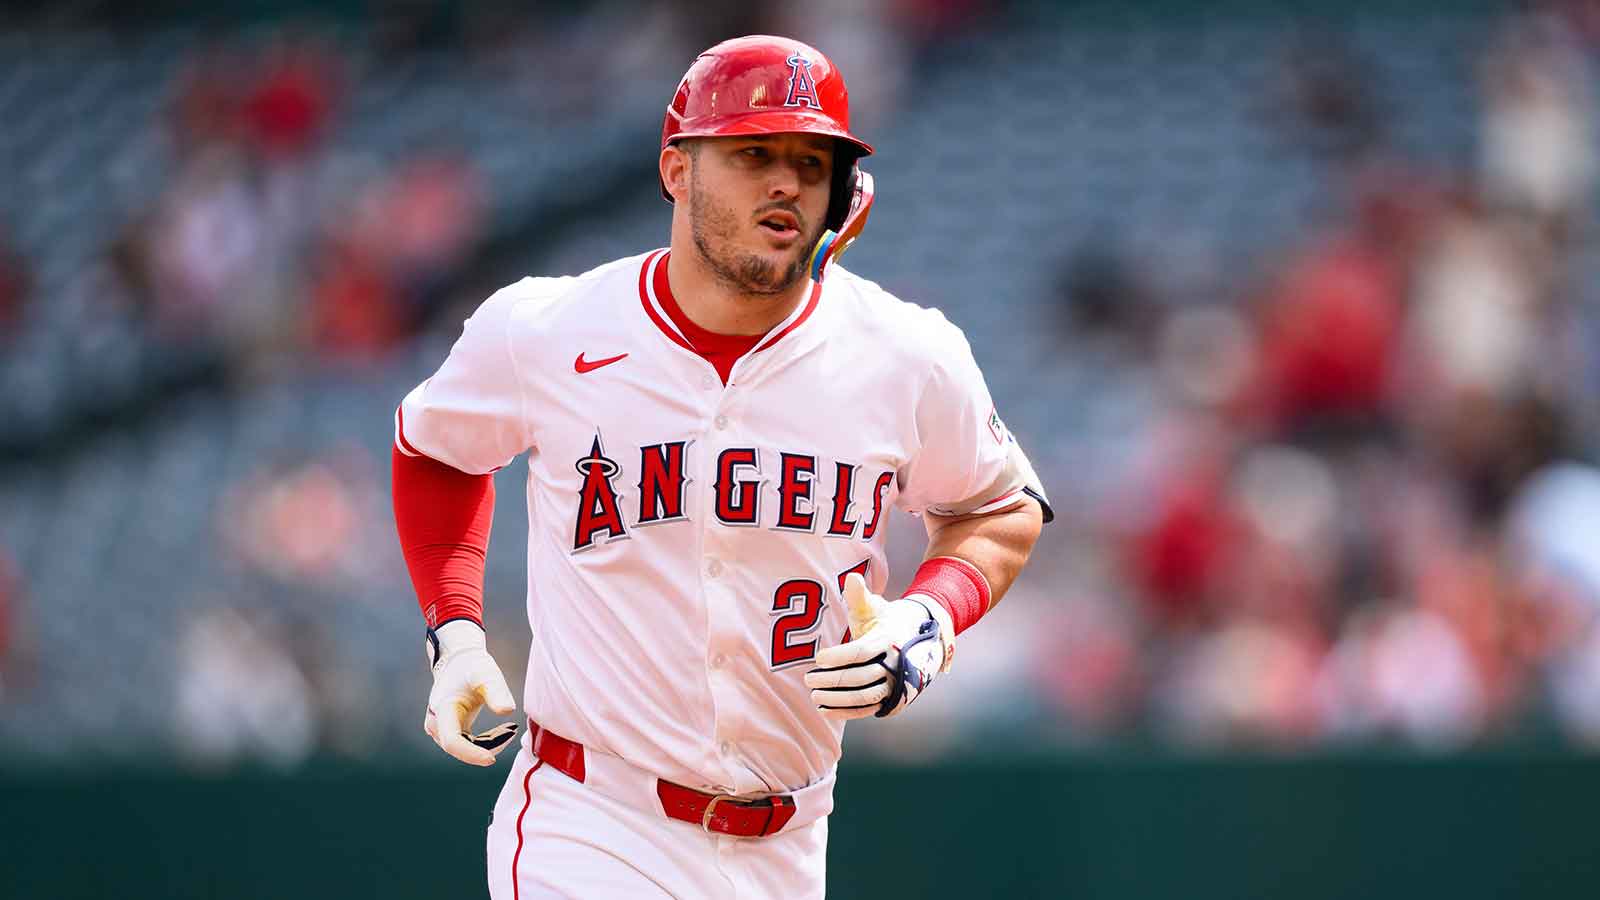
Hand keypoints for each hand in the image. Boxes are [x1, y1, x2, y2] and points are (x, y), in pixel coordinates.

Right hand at [423, 620, 518, 765]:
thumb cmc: (473, 667)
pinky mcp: (448, 731)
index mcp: (443, 709)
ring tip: (509, 729)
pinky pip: (466, 745)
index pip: (452, 741)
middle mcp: (436, 723)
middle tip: (512, 731)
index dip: (471, 754)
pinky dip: (485, 742)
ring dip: (488, 744)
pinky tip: (502, 732)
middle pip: (460, 748)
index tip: (491, 760)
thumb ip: (497, 692)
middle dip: (488, 746)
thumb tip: (507, 711)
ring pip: (465, 748)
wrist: (458, 662)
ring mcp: (440, 729)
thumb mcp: (488, 674)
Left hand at [804, 573, 950, 719]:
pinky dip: (846, 712)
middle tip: (809, 678)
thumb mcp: (874, 607)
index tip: (818, 657)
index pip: (861, 652)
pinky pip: (868, 710)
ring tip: (814, 695)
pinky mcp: (891, 700)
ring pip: (865, 697)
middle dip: (832, 679)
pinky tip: (824, 709)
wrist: (913, 642)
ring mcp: (895, 685)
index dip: (838, 656)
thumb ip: (859, 596)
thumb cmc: (884, 621)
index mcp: (889, 640)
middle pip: (861, 677)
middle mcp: (895, 665)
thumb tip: (852, 578)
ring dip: (837, 699)